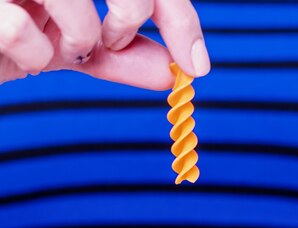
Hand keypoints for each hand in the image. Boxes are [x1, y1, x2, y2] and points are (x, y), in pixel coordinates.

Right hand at [0, 0, 208, 87]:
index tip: (196, 65)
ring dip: (78, 39)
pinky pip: (24, 28)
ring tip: (59, 47)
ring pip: (75, 3)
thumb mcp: (79, 46)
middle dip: (130, 15)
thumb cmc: (21, 36)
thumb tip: (175, 71)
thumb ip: (124, 56)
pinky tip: (24, 52)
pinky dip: (34, 55)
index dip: (178, 17)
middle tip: (114, 41)